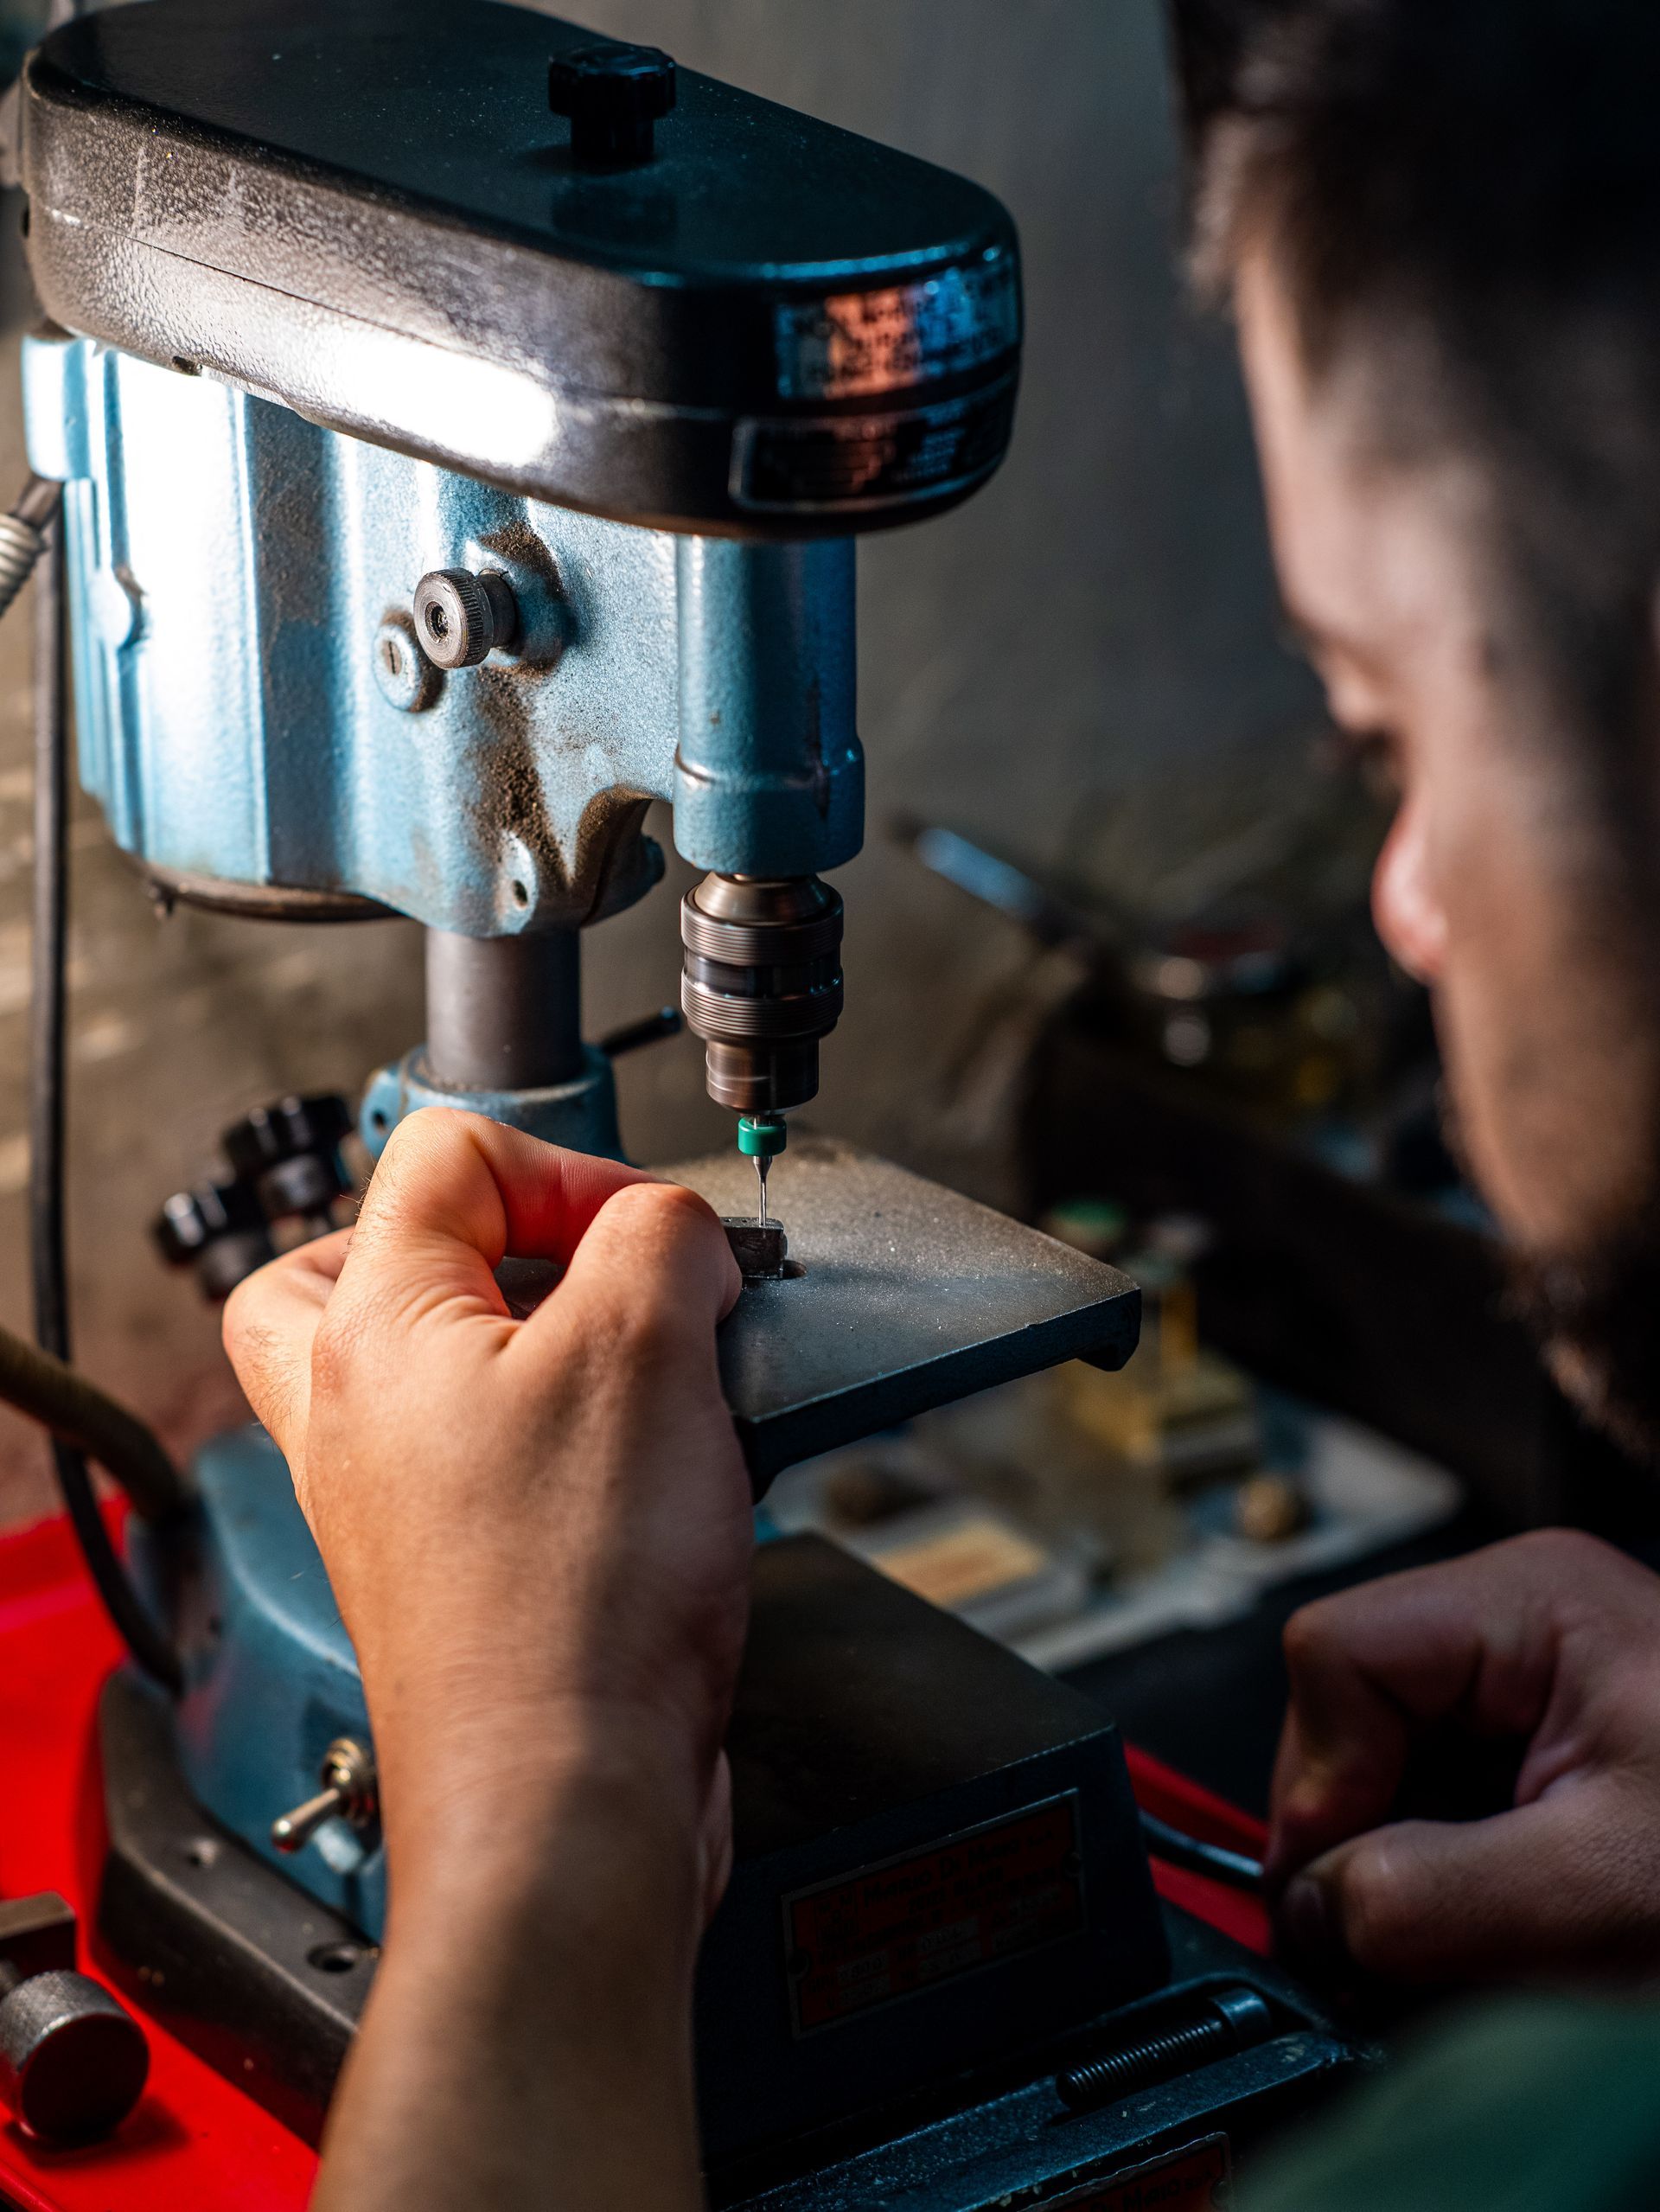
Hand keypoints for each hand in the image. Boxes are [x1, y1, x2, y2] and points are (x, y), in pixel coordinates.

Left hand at [223, 1108, 746, 2211]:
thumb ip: (664, 1240)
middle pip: (353, 1266)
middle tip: (562, 1270)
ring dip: (524, 1347)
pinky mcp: (456, 1575)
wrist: (569, 1799)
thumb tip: (676, 1232)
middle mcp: (355, 1417)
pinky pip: (485, 1463)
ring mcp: (395, 1505)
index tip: (654, 1233)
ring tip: (619, 1365)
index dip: (573, 1165)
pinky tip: (652, 1470)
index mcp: (371, 1329)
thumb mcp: (649, 1348)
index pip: (444, 1154)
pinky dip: (559, 1441)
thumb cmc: (574, 1601)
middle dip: (483, 1247)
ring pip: (424, 1372)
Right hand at [1269, 1530, 1659, 1986]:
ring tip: (1486, 1939)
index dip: (1321, 1777)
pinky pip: (1444, 1805)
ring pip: (1390, 1770)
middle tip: (1411, 1938)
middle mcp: (1523, 1624)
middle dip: (1368, 1834)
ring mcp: (1537, 1688)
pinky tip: (1507, 1926)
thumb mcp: (1591, 1891)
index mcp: (1530, 1599)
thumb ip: (1425, 1892)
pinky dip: (1455, 1880)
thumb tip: (1310, 1909)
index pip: (1335, 1655)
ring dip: (1412, 1868)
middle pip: (1352, 1713)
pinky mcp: (1553, 1753)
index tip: (1346, 1889)